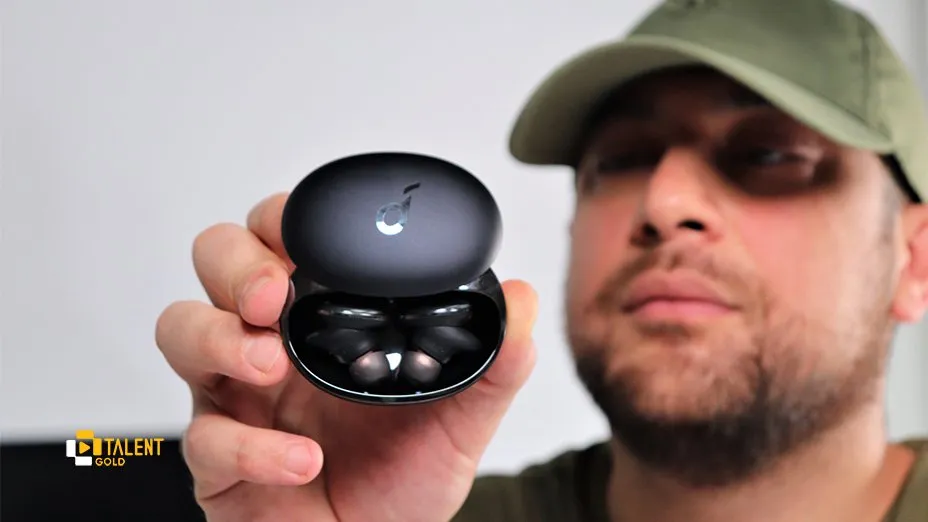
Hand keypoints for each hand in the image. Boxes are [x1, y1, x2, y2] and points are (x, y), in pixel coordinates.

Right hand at [155, 193, 537, 521]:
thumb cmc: (402, 478)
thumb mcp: (460, 418)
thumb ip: (494, 363)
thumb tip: (520, 299)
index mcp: (321, 319)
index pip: (280, 237)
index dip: (280, 218)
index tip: (304, 233)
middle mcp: (271, 343)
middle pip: (215, 260)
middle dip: (236, 263)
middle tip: (275, 295)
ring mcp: (237, 395)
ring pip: (180, 329)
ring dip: (218, 336)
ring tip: (270, 364)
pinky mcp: (219, 458)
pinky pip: (205, 438)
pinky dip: (252, 447)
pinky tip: (301, 461)